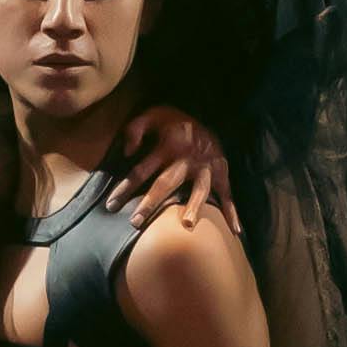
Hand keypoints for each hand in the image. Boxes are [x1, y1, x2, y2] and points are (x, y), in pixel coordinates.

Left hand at [106, 102, 240, 232]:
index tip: (111, 205)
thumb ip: (135, 130)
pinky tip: (236, 231)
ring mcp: (206, 168)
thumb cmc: (174, 122)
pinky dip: (232, 212)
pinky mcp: (221, 172)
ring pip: (199, 189)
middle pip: (166, 183)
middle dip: (150, 202)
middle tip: (135, 222)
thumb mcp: (152, 115)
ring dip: (193, 207)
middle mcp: (186, 159)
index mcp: (167, 146)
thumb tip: (126, 153)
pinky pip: (227, 194)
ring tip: (187, 225)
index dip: (125, 187)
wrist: (208, 116)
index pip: (141, 170)